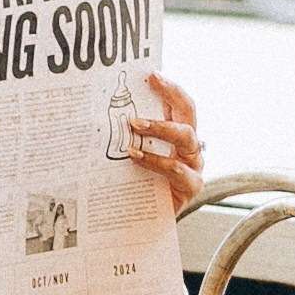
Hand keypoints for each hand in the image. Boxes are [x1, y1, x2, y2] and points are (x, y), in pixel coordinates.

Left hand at [130, 72, 204, 213]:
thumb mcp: (133, 151)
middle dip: (171, 97)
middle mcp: (190, 146)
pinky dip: (156, 161)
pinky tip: (135, 157)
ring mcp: (194, 165)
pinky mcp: (190, 187)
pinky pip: (178, 170)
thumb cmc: (137, 180)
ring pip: (187, 139)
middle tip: (148, 86)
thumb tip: (101, 106)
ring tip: (134, 126)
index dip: (170, 87)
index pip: (181, 104)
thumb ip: (128, 133)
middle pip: (189, 115)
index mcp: (178, 132)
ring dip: (160, 128)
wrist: (144, 220)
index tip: (151, 74)